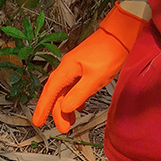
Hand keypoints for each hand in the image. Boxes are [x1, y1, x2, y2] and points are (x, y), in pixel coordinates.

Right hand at [32, 3, 147, 133]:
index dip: (42, 109)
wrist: (123, 32)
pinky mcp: (83, 68)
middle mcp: (67, 69)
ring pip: (65, 92)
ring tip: (71, 121)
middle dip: (58, 113)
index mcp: (66, 70)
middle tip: (63, 128)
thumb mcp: (95, 77)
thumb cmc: (110, 51)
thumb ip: (79, 94)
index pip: (50, 93)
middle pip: (57, 95)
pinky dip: (74, 99)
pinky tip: (79, 105)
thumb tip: (65, 108)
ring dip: (66, 107)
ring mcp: (75, 68)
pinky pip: (73, 87)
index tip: (38, 122)